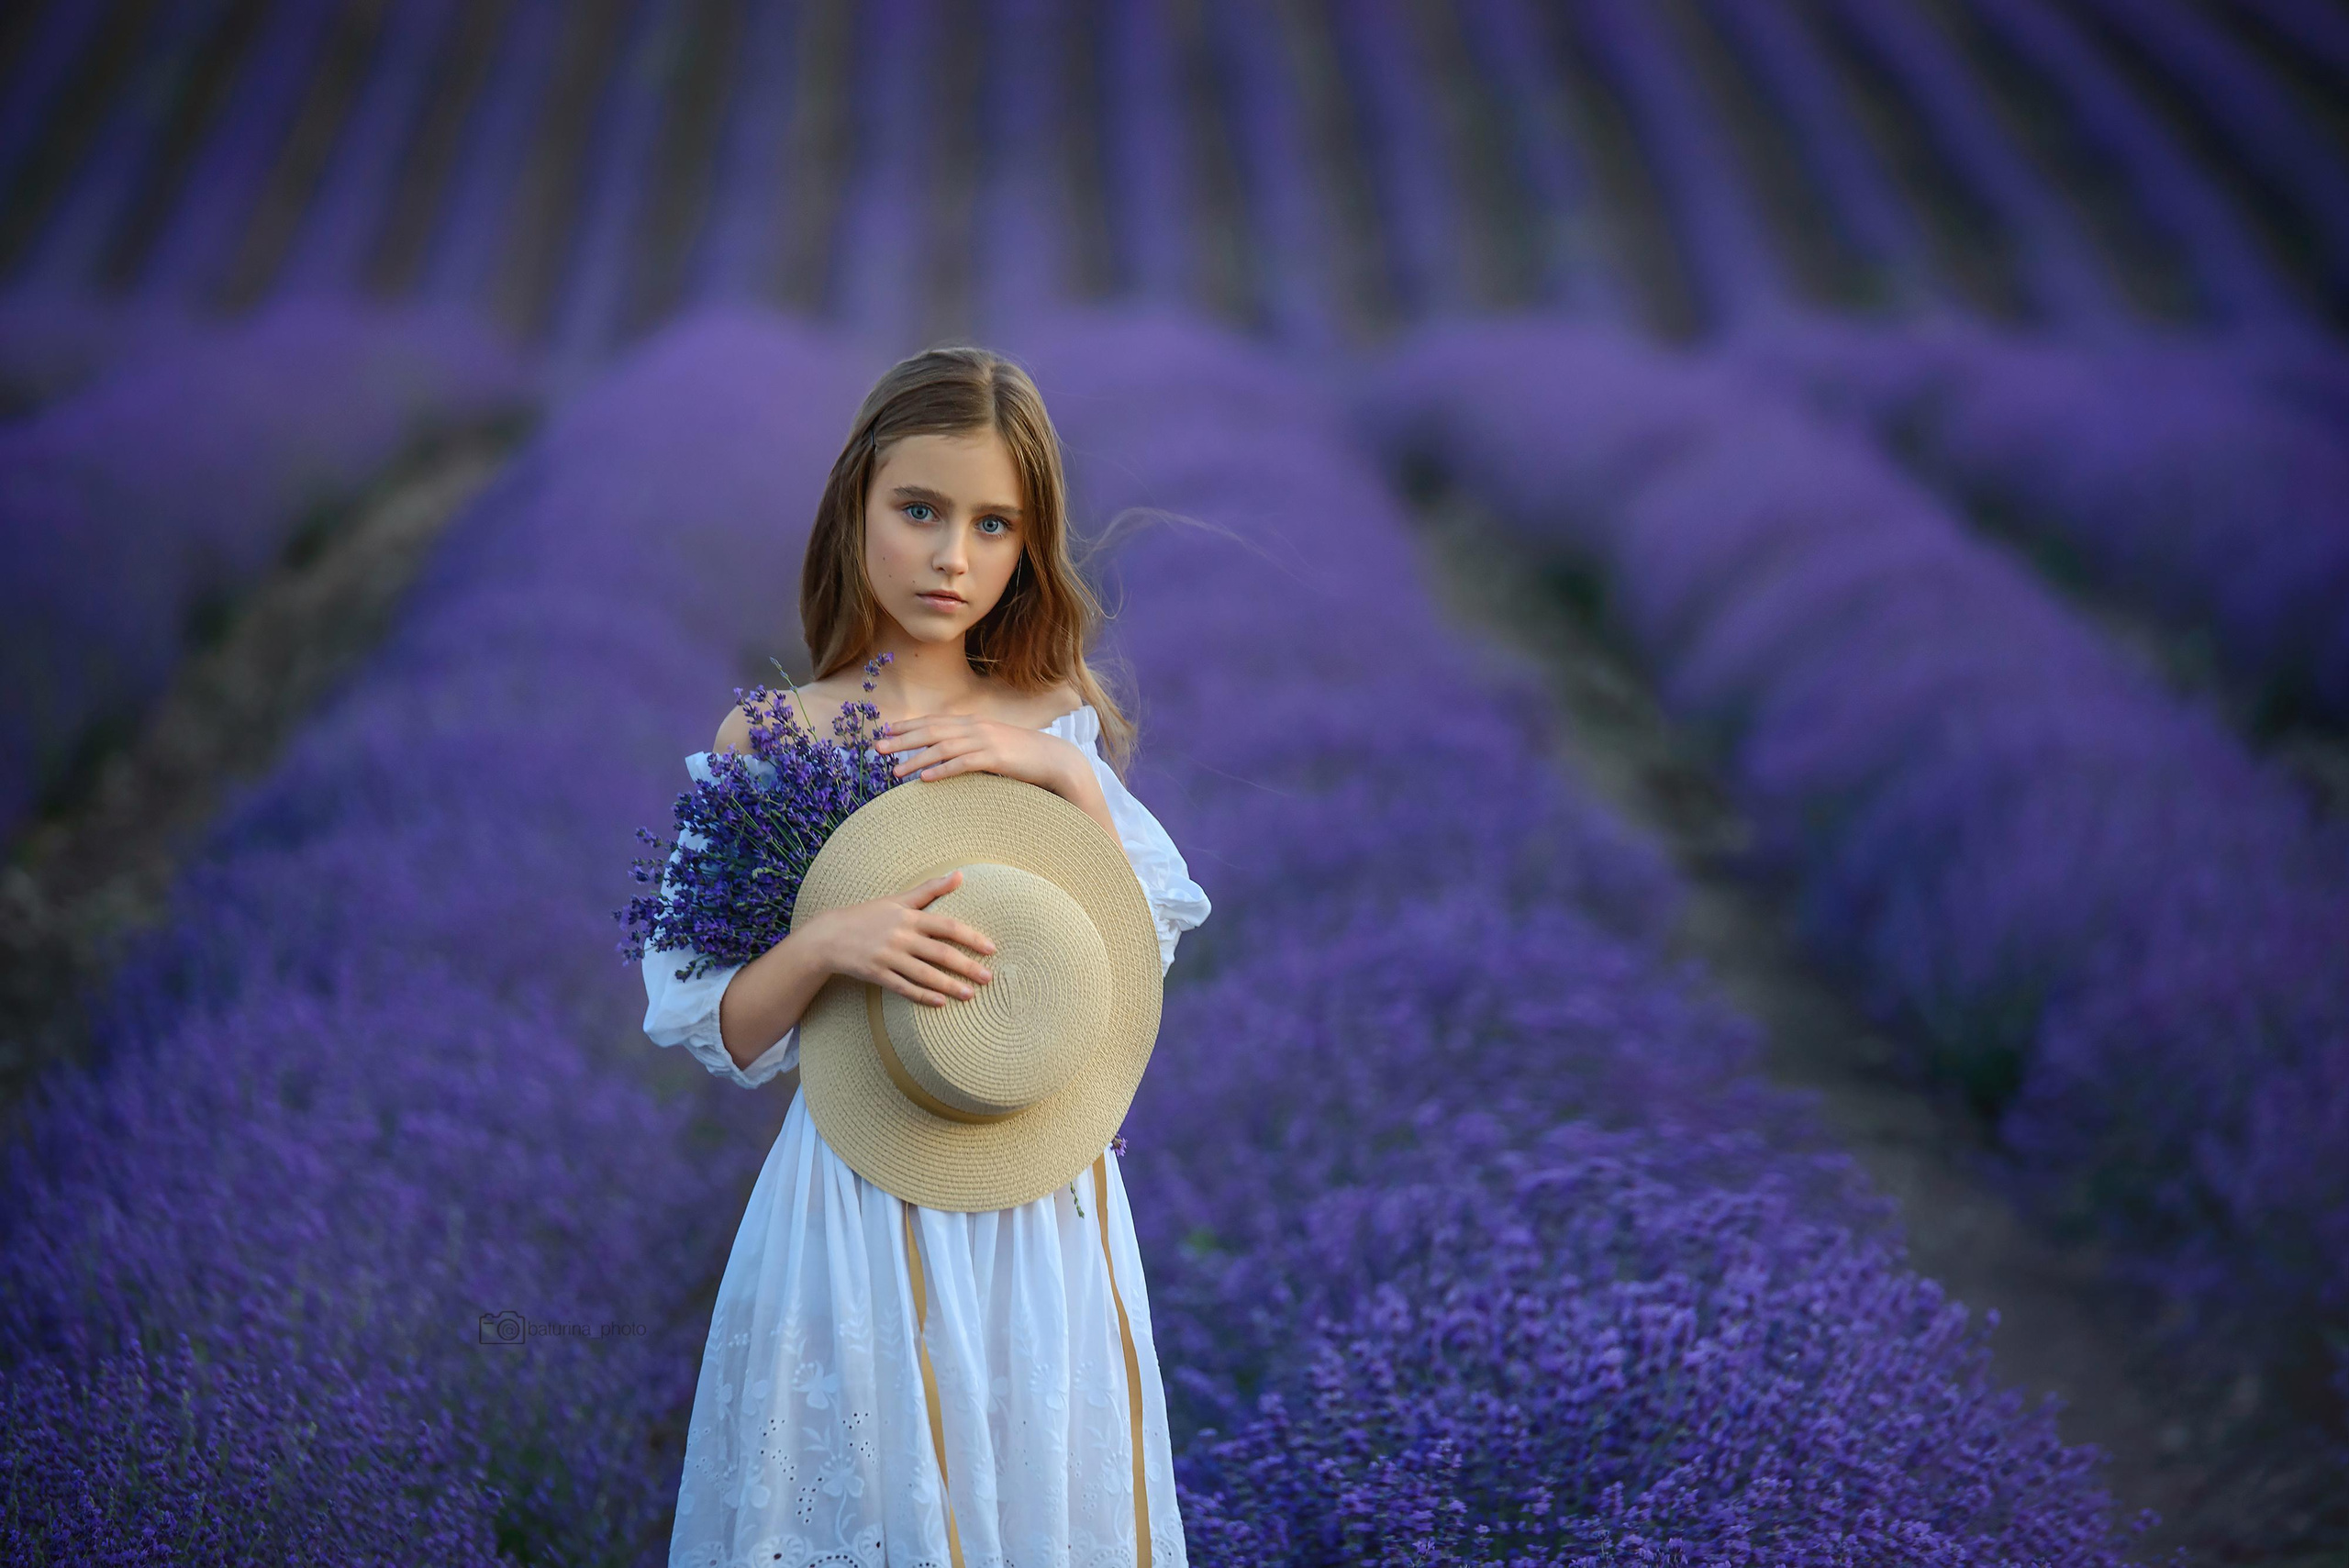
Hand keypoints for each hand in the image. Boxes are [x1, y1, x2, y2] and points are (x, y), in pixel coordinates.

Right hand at [804, 870, 997, 1007]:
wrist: (829, 936)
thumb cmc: (868, 916)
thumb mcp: (897, 899)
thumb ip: (930, 890)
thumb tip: (961, 874)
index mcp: (908, 917)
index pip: (947, 926)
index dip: (971, 937)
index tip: (991, 949)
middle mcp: (900, 936)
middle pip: (940, 953)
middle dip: (967, 966)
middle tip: (988, 978)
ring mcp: (888, 957)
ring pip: (925, 974)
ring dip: (949, 986)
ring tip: (970, 995)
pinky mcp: (877, 975)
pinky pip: (904, 988)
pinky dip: (923, 996)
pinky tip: (940, 1003)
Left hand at [875, 712, 1080, 791]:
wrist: (1055, 759)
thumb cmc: (1022, 756)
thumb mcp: (992, 745)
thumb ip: (970, 746)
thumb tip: (947, 754)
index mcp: (973, 723)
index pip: (934, 720)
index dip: (908, 725)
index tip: (885, 731)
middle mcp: (975, 727)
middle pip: (931, 730)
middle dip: (902, 739)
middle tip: (878, 747)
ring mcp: (985, 741)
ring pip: (942, 748)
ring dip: (916, 759)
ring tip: (894, 771)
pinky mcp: (995, 758)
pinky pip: (962, 764)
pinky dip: (941, 771)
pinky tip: (925, 780)